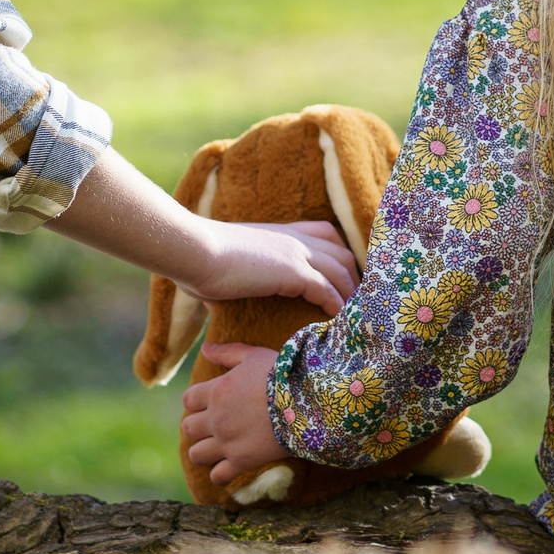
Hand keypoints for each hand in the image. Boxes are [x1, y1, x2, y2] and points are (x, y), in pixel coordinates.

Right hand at [183, 220, 358, 318]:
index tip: (343, 278)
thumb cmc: (199, 262)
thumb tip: (215, 305)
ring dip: (350, 294)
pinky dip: (336, 306)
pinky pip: (327, 290)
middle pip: (342, 252)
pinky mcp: (293, 271)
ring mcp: (296, 252)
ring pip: (342, 270)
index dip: (339, 255)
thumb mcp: (222, 269)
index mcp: (280, 233)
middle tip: (358, 303)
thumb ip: (229, 283)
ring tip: (354, 317)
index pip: (326, 234)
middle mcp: (294, 238)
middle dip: (354, 277)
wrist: (195, 252)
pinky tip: (336, 320)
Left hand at [184, 343, 287, 484]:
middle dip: (197, 427)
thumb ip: (226, 352)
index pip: (188, 400)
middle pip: (188, 428)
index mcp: (215, 392)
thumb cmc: (281, 374)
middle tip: (212, 425)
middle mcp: (215, 418)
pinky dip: (219, 474)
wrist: (306, 402)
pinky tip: (227, 468)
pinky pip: (218, 475)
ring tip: (215, 449)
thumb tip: (204, 348)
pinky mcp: (242, 460)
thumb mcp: (253, 356)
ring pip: (196, 454)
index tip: (209, 402)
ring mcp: (227, 441)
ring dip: (203, 451)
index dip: (196, 401)